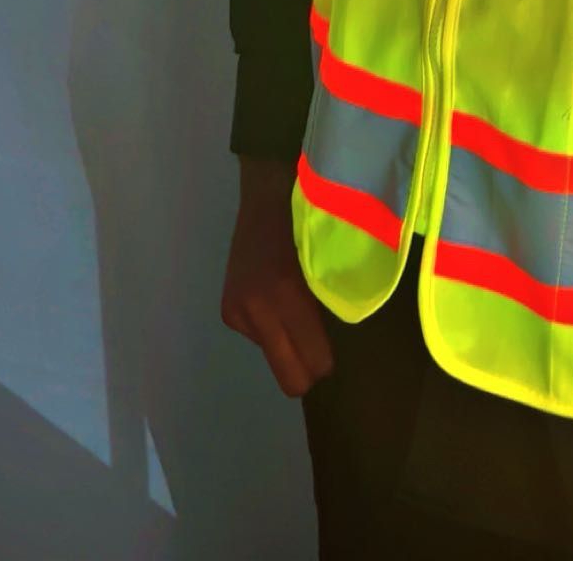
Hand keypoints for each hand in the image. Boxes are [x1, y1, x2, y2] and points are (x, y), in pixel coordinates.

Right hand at [220, 156, 335, 397]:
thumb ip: (332, 304)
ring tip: (297, 309)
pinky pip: (260, 337)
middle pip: (288, 377)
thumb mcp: (328, 262)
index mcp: (285, 294)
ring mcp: (237, 312)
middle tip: (324, 351)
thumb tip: (344, 348)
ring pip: (274, 356)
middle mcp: (255, 309)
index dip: (328, 363)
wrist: (266, 195)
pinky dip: (271, 325)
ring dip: (288, 342)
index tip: (338, 352)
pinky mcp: (228, 311)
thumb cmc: (309, 223)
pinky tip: (275, 296)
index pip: (311, 362)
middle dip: (309, 370)